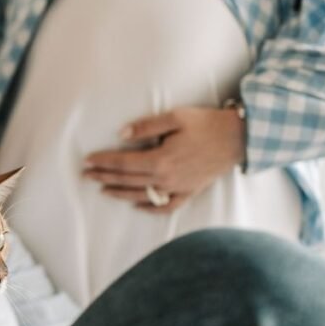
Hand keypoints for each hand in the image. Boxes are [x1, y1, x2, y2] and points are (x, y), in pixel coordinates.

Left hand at [83, 106, 245, 212]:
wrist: (239, 138)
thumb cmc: (207, 124)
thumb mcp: (175, 117)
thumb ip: (146, 127)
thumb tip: (121, 135)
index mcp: (161, 160)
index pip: (123, 163)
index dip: (103, 162)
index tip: (86, 161)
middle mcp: (166, 179)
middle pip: (128, 180)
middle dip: (104, 177)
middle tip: (86, 176)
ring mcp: (178, 188)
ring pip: (142, 196)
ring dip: (120, 193)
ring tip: (103, 190)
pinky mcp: (189, 192)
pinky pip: (166, 207)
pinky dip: (150, 208)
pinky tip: (137, 206)